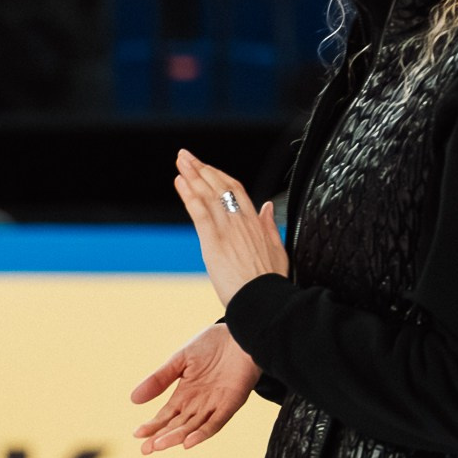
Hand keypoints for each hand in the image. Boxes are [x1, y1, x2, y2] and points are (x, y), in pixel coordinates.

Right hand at [130, 323, 262, 454]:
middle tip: (145, 450)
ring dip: (176, 437)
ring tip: (158, 445)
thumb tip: (133, 399)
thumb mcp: (179, 359)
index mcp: (185, 393)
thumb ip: (159, 379)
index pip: (166, 415)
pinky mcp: (232, 403)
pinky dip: (203, 433)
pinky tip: (188, 442)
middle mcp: (199, 403)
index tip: (137, 434)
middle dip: (161, 438)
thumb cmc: (212, 344)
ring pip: (193, 427)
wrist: (241, 333)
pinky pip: (216, 422)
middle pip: (178, 425)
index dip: (152, 425)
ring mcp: (215, 404)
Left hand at [173, 150, 287, 306]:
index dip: (219, 176)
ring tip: (180, 161)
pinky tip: (180, 182)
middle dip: (201, 169)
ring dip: (192, 175)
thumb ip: (269, 226)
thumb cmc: (270, 282)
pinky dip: (189, 195)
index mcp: (256, 223)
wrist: (265, 300)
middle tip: (186, 156)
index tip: (207, 167)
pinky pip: (200, 212)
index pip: (236, 190)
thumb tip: (267, 206)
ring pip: (208, 194)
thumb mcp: (278, 250)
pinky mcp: (214, 242)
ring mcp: (228, 230)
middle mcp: (241, 221)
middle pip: (220, 186)